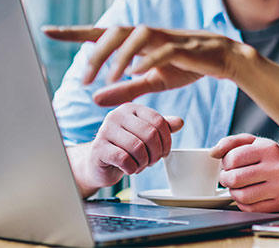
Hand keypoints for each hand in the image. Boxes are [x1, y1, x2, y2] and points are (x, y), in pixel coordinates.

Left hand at [43, 25, 252, 105]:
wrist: (224, 59)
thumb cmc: (187, 66)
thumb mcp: (152, 82)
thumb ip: (124, 89)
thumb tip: (94, 98)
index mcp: (137, 40)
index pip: (100, 32)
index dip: (74, 32)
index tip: (47, 30)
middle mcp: (148, 34)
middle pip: (115, 31)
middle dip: (96, 53)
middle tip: (85, 79)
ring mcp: (166, 37)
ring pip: (137, 35)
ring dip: (120, 55)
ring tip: (110, 78)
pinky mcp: (184, 46)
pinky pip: (162, 49)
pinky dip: (147, 59)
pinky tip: (136, 73)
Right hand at [69, 103, 183, 195]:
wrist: (99, 165)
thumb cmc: (124, 149)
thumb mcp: (144, 136)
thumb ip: (161, 128)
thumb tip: (180, 122)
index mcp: (131, 109)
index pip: (158, 121)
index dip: (166, 140)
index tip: (164, 152)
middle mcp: (116, 115)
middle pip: (150, 134)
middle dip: (156, 153)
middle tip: (152, 162)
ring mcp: (105, 131)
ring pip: (138, 147)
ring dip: (144, 162)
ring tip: (140, 165)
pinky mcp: (98, 148)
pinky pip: (124, 159)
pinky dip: (132, 168)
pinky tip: (129, 169)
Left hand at [211, 134, 278, 212]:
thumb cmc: (269, 158)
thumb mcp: (253, 143)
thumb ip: (230, 143)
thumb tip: (213, 152)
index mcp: (269, 149)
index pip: (234, 158)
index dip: (225, 163)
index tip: (229, 164)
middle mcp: (277, 167)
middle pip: (235, 179)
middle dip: (226, 179)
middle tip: (228, 177)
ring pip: (242, 196)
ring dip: (233, 192)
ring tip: (237, 186)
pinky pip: (250, 208)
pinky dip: (243, 203)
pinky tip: (248, 194)